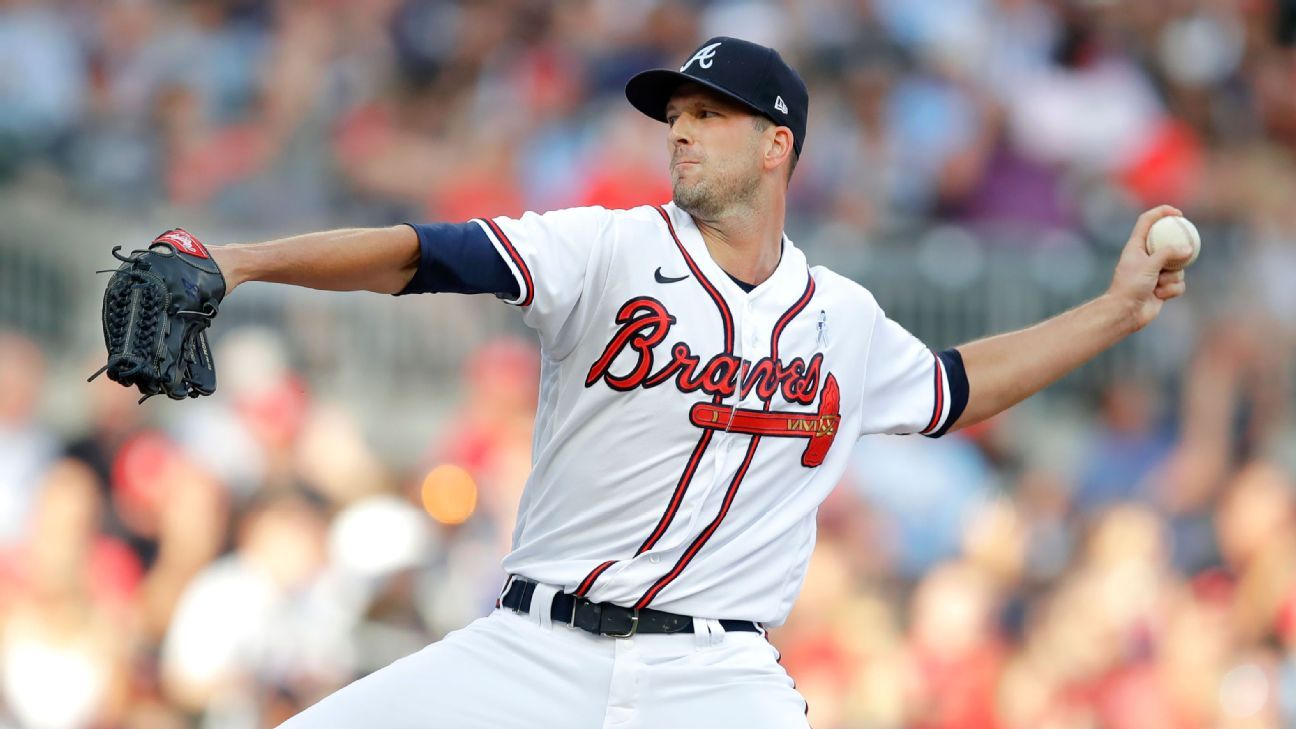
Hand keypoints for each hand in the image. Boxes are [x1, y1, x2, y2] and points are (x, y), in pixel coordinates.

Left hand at [1106, 205, 1190, 330]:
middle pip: (1168, 243)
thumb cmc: (1130, 286)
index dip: (1161, 213)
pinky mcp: (1162, 287)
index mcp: (1136, 247)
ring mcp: (1155, 272)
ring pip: (1178, 267)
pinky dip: (1171, 290)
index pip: (1146, 222)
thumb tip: (1188, 248)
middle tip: (1187, 248)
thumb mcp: (1149, 265)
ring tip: (1157, 285)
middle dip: (1177, 250)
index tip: (1178, 214)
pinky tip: (1159, 296)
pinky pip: (1178, 284)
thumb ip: (1168, 253)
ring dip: (1171, 278)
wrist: (1125, 313)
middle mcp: (1145, 257)